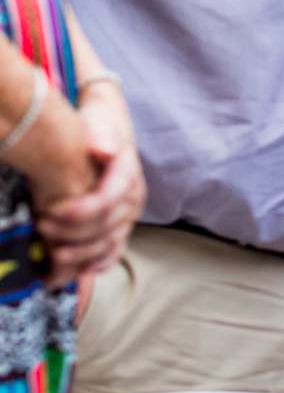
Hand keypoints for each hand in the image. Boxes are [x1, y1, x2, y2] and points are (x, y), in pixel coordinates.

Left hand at [26, 86, 143, 281]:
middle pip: (106, 227)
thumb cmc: (100, 122)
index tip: (50, 212)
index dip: (80, 212)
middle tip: (42, 229)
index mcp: (128, 175)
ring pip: (109, 243)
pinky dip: (98, 263)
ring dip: (82, 254)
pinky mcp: (120, 224)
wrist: (108, 124)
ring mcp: (128, 214)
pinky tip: (80, 272)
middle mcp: (133, 199)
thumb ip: (101, 134)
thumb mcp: (100, 120)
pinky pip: (114, 249)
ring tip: (53, 257)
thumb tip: (102, 149)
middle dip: (73, 234)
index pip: (107, 200)